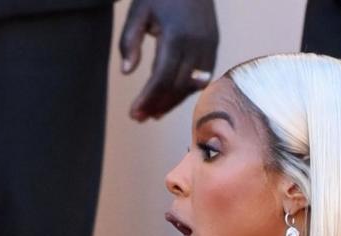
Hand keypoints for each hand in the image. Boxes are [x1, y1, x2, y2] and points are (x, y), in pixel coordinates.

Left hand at [119, 0, 218, 121]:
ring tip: (153, 114)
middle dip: (157, 105)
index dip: (148, 99)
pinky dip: (185, 91)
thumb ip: (129, 41)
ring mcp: (209, 46)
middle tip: (139, 118)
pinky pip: (201, 77)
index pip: (162, 78)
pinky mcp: (214, 46)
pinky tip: (170, 98)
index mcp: (176, 36)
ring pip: (191, 85)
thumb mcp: (138, 12)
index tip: (134, 113)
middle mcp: (197, 44)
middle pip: (177, 87)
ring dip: (172, 102)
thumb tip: (126, 72)